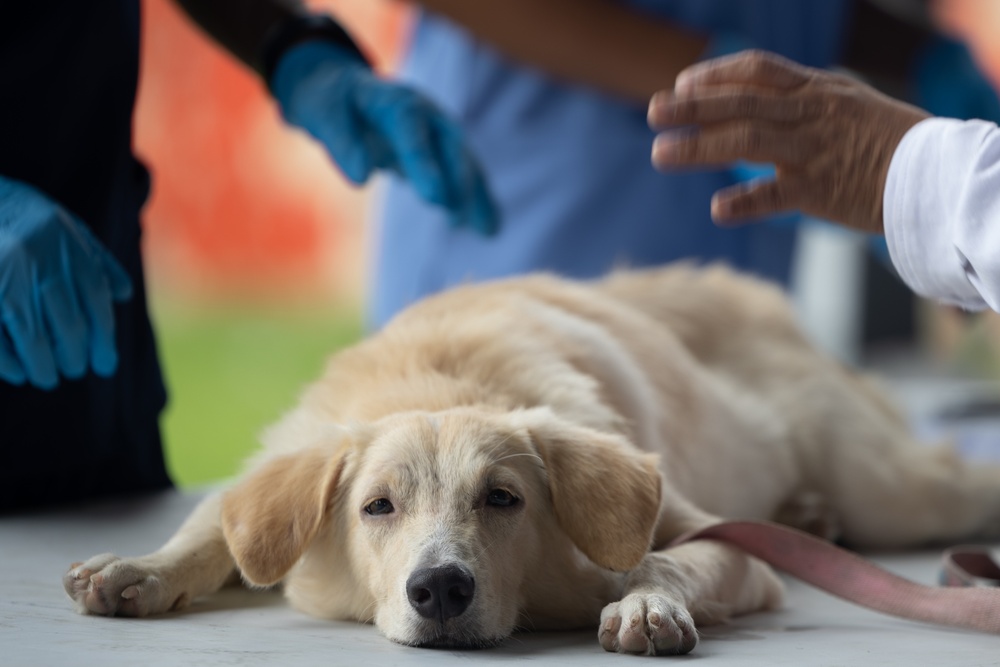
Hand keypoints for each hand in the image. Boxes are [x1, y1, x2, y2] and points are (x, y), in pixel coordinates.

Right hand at [0, 177, 131, 388]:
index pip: (96, 302)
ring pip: (33, 336)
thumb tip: (123, 294)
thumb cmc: (29, 222)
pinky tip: (17, 373)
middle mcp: (39, 260)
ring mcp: (6, 275)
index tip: (105, 364)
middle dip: (74, 356)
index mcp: (67, 245)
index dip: (103, 339)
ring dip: (43, 365)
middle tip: (75, 370)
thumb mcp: (69, 230)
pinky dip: (8, 361)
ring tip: (48, 377)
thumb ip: (97, 261)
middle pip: (68, 324)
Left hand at [272, 41, 497, 235]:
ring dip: (476, 195)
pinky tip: (487, 229)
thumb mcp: (325, 115)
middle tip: (458, 215)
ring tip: (488, 230)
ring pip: (465, 163)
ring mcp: (440, 132)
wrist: (347, 91)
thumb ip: (342, 142)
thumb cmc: (334, 104)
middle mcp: (427, 114)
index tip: (433, 197)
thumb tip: (361, 178)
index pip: (412, 131)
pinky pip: (465, 176)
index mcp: (396, 103)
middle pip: (450, 147)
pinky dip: (476, 200)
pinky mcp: (443, 152)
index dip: (424, 162)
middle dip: (458, 180)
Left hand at [647, 50, 929, 232]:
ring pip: (747, 141)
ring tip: (660, 154)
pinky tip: (717, 209)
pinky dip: (745, 201)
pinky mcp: (820, 191)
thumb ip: (803, 104)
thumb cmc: (888, 143)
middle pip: (741, 102)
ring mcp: (813, 151)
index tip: (683, 84)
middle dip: (692, 107)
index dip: (717, 75)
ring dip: (699, 147)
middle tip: (653, 112)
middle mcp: (810, 115)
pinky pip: (776, 195)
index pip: (758, 70)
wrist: (936, 175)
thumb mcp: (847, 105)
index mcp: (816, 91)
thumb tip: (758, 105)